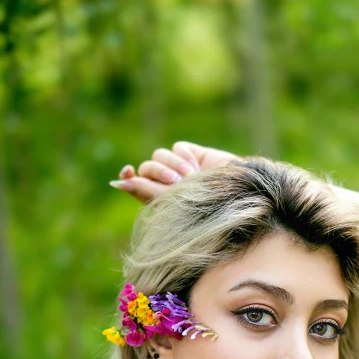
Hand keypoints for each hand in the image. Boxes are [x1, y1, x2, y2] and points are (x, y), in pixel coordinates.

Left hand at [110, 141, 239, 204]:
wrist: (239, 196)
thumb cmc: (207, 210)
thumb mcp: (175, 205)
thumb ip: (146, 192)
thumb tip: (119, 182)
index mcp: (160, 202)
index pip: (133, 184)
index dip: (128, 177)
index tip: (128, 173)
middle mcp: (168, 185)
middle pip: (145, 168)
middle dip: (157, 173)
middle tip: (176, 183)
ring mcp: (180, 169)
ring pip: (158, 155)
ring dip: (172, 165)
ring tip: (190, 177)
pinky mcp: (193, 155)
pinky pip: (177, 148)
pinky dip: (184, 157)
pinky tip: (197, 167)